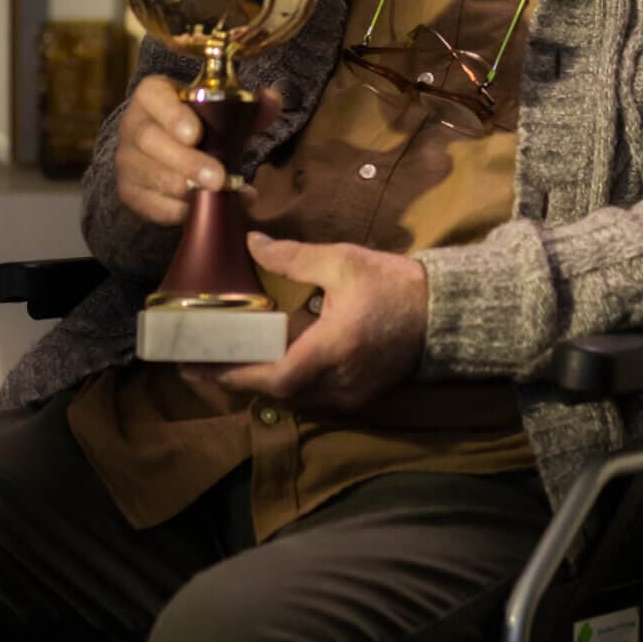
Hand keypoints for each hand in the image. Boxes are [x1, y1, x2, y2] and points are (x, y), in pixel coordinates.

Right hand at [115, 75, 280, 226]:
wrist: (165, 148)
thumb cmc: (199, 124)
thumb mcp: (221, 112)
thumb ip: (248, 107)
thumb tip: (273, 99)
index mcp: (153, 95)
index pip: (154, 97)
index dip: (172, 115)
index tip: (196, 134)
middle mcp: (134, 125)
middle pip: (151, 141)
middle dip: (187, 162)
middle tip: (219, 178)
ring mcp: (128, 160)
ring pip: (151, 175)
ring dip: (186, 190)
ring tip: (217, 196)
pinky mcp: (130, 191)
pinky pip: (151, 204)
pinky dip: (179, 210)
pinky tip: (201, 210)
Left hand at [182, 233, 428, 411]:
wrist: (445, 311)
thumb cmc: (394, 284)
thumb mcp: (342, 261)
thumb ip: (293, 257)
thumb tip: (251, 244)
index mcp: (332, 350)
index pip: (273, 377)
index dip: (232, 375)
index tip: (196, 366)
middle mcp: (338, 382)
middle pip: (277, 392)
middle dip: (238, 378)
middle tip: (203, 361)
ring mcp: (350, 394)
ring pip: (295, 397)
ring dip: (263, 380)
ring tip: (232, 359)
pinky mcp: (360, 395)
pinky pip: (314, 396)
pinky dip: (289, 381)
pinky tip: (275, 360)